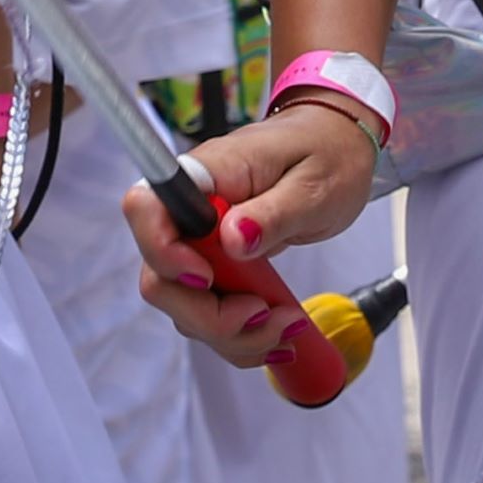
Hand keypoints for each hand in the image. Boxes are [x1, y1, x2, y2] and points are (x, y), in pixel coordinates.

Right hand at [120, 95, 377, 362]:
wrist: (337, 146)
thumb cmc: (326, 153)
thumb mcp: (313, 187)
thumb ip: (272, 213)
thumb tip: (231, 239)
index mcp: (208, 175)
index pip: (145, 208)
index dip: (163, 253)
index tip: (208, 278)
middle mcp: (192, 210)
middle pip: (159, 276)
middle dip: (210, 315)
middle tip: (266, 316)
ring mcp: (201, 242)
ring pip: (183, 305)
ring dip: (232, 333)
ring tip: (287, 326)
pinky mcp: (217, 265)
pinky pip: (210, 313)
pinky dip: (241, 335)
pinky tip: (279, 334)